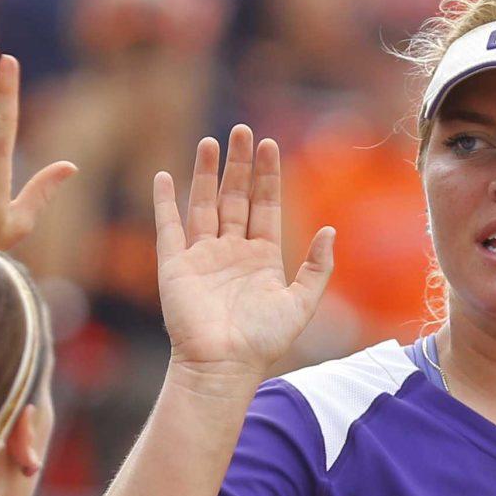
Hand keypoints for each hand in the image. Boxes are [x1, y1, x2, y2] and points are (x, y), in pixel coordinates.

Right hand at [154, 125, 335, 395]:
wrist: (224, 365)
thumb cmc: (263, 341)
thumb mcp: (301, 303)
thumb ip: (317, 267)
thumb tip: (331, 229)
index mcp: (261, 258)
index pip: (265, 205)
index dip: (267, 176)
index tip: (270, 144)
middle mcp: (231, 252)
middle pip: (235, 197)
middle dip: (239, 164)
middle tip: (243, 130)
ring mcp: (202, 257)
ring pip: (204, 204)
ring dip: (207, 173)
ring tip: (211, 141)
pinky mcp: (175, 266)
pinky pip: (168, 227)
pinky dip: (165, 202)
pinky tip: (165, 176)